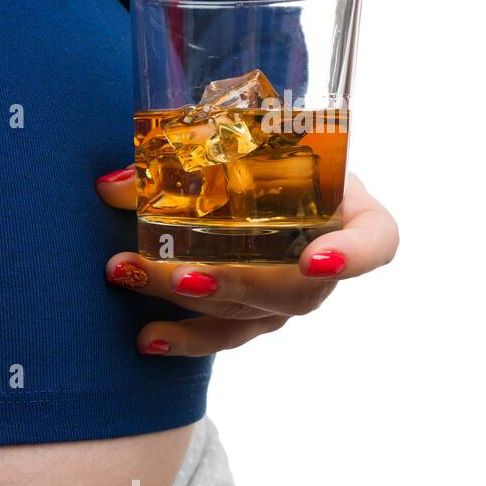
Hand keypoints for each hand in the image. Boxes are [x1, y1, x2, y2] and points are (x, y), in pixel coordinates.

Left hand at [93, 166, 397, 355]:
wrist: (259, 179)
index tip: (315, 259)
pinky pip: (225, 337)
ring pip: (250, 314)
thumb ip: (186, 156)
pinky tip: (146, 340)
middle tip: (181, 275)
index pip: (375, 242)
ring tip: (135, 281)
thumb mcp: (239, 145)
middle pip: (293, 290)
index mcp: (349, 212)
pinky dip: (183, 338)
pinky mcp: (255, 320)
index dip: (353, 256)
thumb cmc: (263, 155)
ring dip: (190, 303)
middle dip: (232, 283)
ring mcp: (290, 299)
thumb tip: (110, 184)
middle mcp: (326, 265)